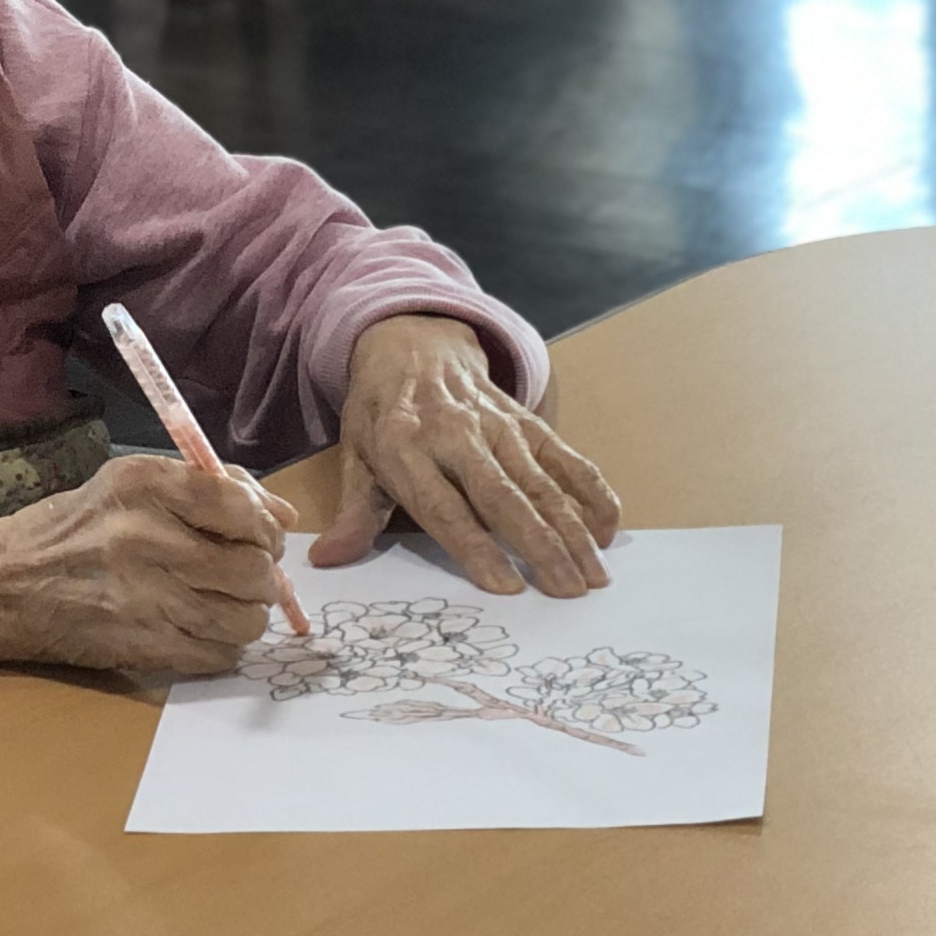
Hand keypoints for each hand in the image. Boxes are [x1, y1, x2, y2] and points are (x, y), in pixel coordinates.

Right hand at [0, 454, 286, 679]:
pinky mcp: (140, 645)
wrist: (2, 584)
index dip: (264, 527)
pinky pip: (219, 654)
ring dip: (246, 614)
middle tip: (242, 574)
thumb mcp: (134, 485)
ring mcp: (142, 597)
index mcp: (145, 485)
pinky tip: (198, 628)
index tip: (257, 536)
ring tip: (222, 603)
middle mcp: (144, 538)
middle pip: (254, 569)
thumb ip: (214, 489)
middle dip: (261, 575)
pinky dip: (222, 646)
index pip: (242, 506)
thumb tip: (287, 517)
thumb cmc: (80, 528)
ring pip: (246, 618)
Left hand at [318, 314, 619, 597]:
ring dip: (573, 529)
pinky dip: (591, 491)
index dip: (476, 546)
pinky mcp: (528, 422)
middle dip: (540, 545)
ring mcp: (498, 426)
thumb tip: (327, 561)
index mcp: (406, 449)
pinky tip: (609, 529)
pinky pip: (566, 458)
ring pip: (542, 482)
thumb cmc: (382, 415)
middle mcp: (457, 436)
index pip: (445, 506)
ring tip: (594, 575)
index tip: (505, 585)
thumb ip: (354, 513)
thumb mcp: (356, 458)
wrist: (412, 344)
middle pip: (504, 496)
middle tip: (567, 590)